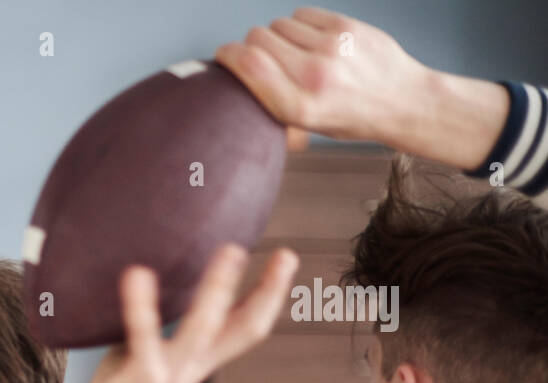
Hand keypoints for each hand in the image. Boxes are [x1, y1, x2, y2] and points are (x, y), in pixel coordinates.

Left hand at [38, 246, 297, 382]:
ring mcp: (169, 373)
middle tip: (287, 254)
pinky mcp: (140, 379)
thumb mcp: (145, 353)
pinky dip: (140, 306)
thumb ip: (152, 323)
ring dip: (218, 290)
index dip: (270, 295)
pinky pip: (143, 338)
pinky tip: (136, 273)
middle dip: (268, 293)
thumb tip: (144, 277)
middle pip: (242, 328)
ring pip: (203, 329)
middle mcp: (192, 366)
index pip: (246, 325)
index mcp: (200, 359)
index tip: (287, 257)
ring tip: (232, 250)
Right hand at [216, 7, 506, 170]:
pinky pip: (301, 14)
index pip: (248, 64)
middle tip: (263, 58)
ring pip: (277, 24)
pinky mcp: (345, 27)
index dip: (228, 54)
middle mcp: (313, 76)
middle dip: (252, 45)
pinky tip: (310, 40)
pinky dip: (298, 24)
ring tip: (293, 52)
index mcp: (297, 107)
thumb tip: (239, 66)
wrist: (401, 101)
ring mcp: (331, 47)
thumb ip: (271, 96)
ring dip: (277, 35)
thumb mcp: (303, 124)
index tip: (224, 55)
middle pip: (258, 39)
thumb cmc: (348, 116)